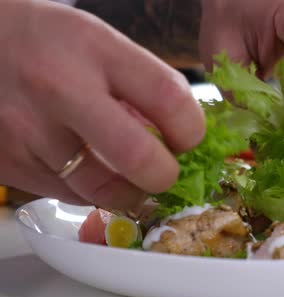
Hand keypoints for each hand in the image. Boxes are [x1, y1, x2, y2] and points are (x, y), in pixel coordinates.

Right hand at [0, 0, 204, 209]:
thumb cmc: (43, 41)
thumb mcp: (95, 41)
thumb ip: (138, 83)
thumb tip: (177, 135)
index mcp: (94, 49)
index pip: (169, 99)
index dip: (191, 130)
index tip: (189, 138)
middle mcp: (59, 90)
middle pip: (137, 158)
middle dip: (164, 176)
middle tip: (164, 172)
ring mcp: (27, 132)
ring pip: (101, 190)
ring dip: (128, 192)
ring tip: (130, 176)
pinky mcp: (7, 163)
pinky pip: (68, 195)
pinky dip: (89, 190)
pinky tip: (87, 168)